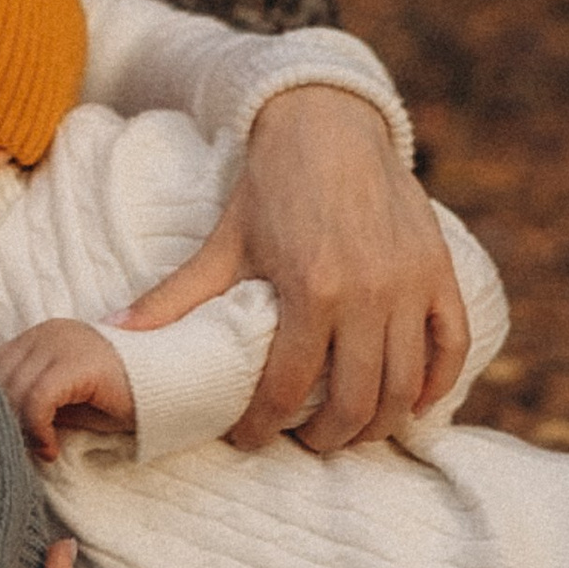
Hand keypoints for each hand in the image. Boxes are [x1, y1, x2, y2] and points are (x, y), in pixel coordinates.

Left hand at [0, 318, 134, 460]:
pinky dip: (36, 429)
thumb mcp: (68, 401)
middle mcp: (48, 331)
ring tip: (39, 451)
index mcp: (41, 334)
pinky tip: (51, 449)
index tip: (5, 438)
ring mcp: (63, 341)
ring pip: (13, 390)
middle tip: (18, 451)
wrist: (175, 385)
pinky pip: (38, 399)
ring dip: (18, 429)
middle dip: (0, 419)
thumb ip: (32, 402)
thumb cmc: (122, 398)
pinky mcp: (79, 361)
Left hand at [115, 84, 464, 452]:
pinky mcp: (438, 271)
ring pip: (404, 384)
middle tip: (306, 443)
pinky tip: (413, 404)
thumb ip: (175, 296)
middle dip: (328, 437)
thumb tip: (117, 334)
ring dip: (378, 422)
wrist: (329, 124)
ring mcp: (409, 284)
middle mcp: (367, 293)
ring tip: (350, 430)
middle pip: (355, 400)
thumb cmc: (272, 186)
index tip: (252, 438)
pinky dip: (438, 384)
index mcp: (310, 288)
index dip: (266, 424)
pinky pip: (452, 345)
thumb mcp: (224, 243)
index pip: (289, 387)